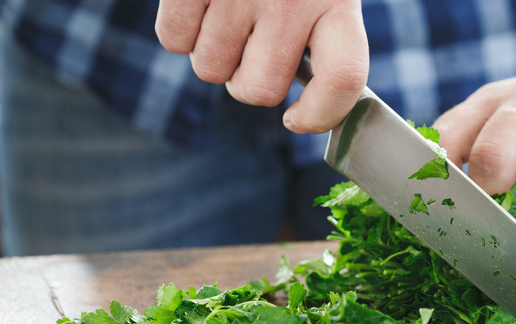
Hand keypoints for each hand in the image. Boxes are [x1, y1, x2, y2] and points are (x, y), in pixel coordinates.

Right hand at [155, 0, 367, 133]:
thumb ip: (325, 43)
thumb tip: (303, 111)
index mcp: (337, 0)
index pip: (341, 80)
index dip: (320, 115)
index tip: (297, 120)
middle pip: (258, 91)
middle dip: (249, 79)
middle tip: (254, 46)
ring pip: (210, 71)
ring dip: (215, 53)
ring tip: (229, 13)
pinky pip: (174, 40)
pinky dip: (181, 31)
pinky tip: (201, 4)